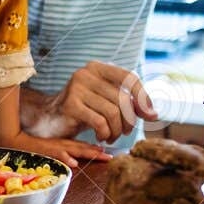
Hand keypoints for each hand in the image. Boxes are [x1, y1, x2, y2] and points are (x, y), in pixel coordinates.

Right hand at [10, 133, 112, 169]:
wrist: (11, 139)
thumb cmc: (28, 146)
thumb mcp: (47, 149)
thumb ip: (60, 152)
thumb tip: (74, 161)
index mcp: (61, 145)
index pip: (81, 146)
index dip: (95, 149)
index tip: (110, 153)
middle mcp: (59, 144)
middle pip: (81, 147)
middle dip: (96, 152)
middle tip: (111, 156)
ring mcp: (51, 146)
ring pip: (72, 149)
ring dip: (85, 152)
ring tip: (99, 154)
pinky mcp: (42, 149)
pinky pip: (55, 154)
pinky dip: (64, 157)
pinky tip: (73, 162)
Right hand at [23, 62, 157, 142]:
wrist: (50, 119)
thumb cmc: (84, 110)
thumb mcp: (106, 102)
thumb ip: (128, 103)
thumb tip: (154, 114)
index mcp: (97, 67)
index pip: (129, 77)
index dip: (143, 96)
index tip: (150, 114)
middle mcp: (86, 73)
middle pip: (123, 98)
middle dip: (129, 120)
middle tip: (126, 132)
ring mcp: (76, 88)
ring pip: (113, 112)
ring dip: (117, 130)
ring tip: (112, 136)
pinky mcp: (70, 105)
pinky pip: (100, 122)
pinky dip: (105, 133)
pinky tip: (101, 136)